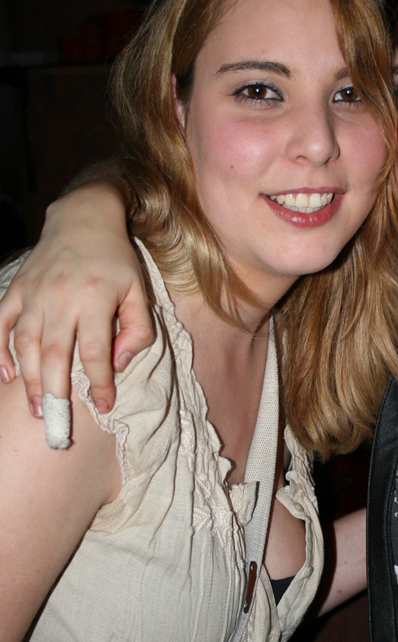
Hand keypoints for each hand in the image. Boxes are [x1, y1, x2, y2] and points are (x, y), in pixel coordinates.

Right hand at [0, 184, 153, 417]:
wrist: (82, 218)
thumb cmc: (116, 261)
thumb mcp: (139, 291)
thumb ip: (138, 330)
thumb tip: (119, 364)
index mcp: (97, 298)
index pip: (95, 351)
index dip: (98, 383)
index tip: (103, 405)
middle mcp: (62, 298)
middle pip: (56, 353)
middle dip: (57, 392)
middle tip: (58, 423)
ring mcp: (35, 294)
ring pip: (27, 343)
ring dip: (30, 380)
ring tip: (38, 409)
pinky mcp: (17, 290)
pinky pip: (1, 323)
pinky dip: (0, 351)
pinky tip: (7, 376)